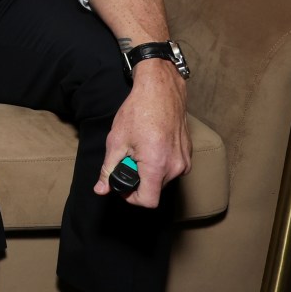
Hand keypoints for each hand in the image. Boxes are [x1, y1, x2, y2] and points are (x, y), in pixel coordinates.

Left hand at [94, 62, 190, 207]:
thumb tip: (101, 190)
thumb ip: (108, 169)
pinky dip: (159, 163)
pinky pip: (172, 168)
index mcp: (158, 165)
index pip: (148, 201)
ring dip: (148, 171)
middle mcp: (176, 167)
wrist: (161, 90)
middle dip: (138, 180)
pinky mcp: (189, 154)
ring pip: (163, 179)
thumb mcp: (116, 141)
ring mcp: (186, 160)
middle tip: (128, 158)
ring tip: (139, 148)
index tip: (122, 186)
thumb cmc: (139, 112)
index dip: (131, 198)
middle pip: (154, 189)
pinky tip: (151, 144)